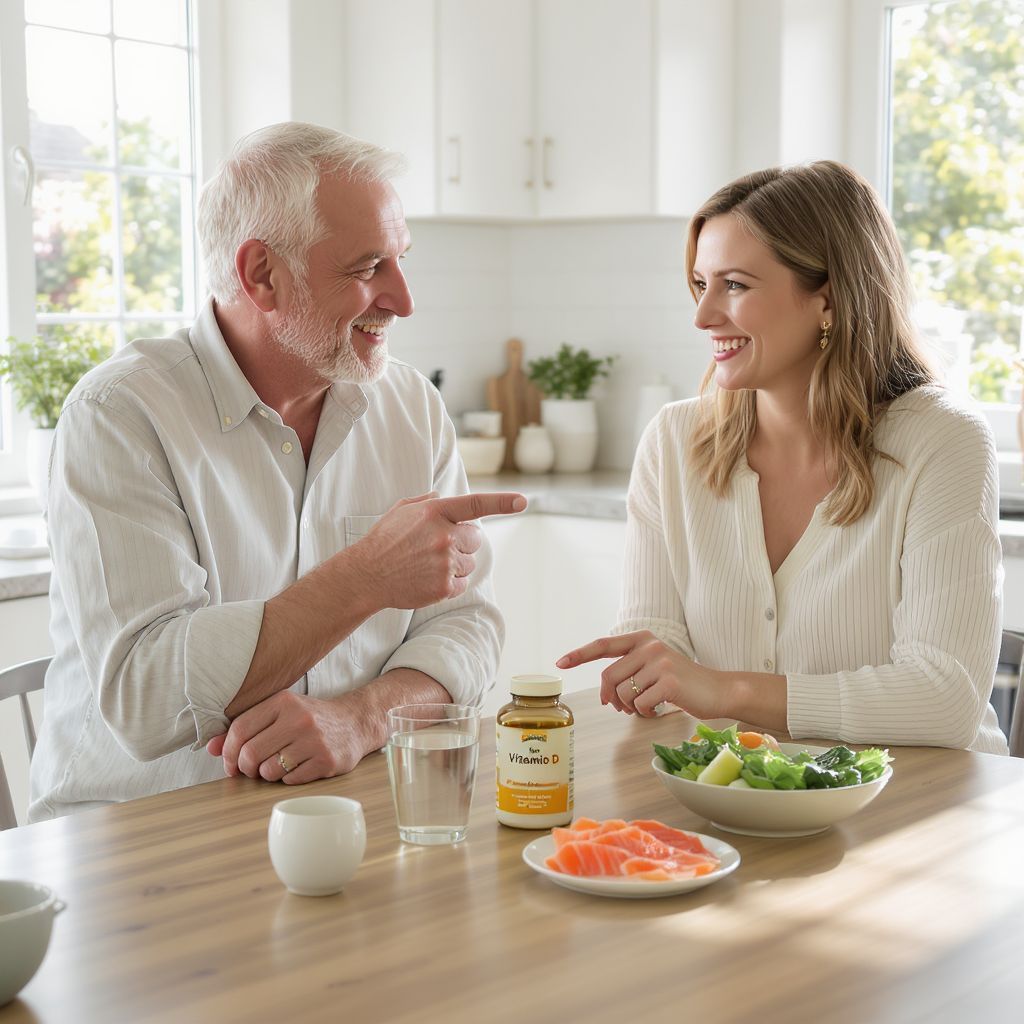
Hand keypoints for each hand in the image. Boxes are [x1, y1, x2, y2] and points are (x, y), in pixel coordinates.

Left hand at [206, 690, 367, 783]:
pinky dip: (287, 779)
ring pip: (269, 770)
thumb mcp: (279, 714)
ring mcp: (314, 740)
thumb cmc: (309, 720)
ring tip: (277, 766)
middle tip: (251, 769)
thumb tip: (210, 748)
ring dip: (267, 774)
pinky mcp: (326, 761)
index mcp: (283, 701)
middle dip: (245, 768)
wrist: (354, 723)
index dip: (228, 751)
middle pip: (251, 753)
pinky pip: (290, 780)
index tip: (230, 762)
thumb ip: (245, 728)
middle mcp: (299, 718)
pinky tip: (297, 768)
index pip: (240, 729)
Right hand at [351, 491, 526, 608]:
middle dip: (463, 542)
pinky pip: (462, 583)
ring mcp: (445, 563)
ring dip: (456, 563)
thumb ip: (426, 501)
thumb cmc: (384, 541)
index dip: (503, 502)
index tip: (524, 501)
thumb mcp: (401, 511)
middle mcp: (444, 536)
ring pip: (470, 563)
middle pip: (476, 538)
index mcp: (435, 512)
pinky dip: (450, 582)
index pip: (476, 503)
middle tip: (438, 547)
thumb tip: (442, 494)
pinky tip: (428, 578)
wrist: (366, 575)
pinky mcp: (443, 586)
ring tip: (428, 564)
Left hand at [556, 630, 722, 718]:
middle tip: (623, 709)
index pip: (604, 644)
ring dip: (629, 708)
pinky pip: (640, 705)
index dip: (579, 654)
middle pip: (609, 677)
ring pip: (622, 693)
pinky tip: (658, 711)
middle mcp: (649, 646)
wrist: (718, 691)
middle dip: (611, 697)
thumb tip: (605, 693)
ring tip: (644, 708)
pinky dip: (645, 714)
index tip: (560, 663)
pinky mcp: (669, 681)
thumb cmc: (682, 683)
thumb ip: (630, 670)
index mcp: (643, 639)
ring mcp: (660, 662)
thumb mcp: (654, 667)